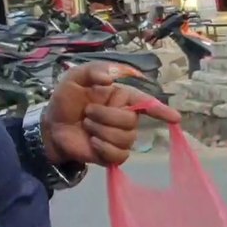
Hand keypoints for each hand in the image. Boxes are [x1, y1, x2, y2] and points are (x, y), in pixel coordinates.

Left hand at [42, 62, 180, 167]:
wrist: (51, 126)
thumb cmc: (67, 100)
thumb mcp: (75, 77)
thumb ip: (93, 71)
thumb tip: (110, 79)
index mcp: (123, 98)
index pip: (148, 103)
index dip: (162, 110)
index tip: (176, 118)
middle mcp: (126, 117)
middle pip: (131, 121)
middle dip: (105, 116)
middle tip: (87, 113)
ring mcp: (120, 137)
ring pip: (126, 138)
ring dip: (101, 131)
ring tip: (86, 126)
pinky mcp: (112, 155)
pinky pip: (120, 155)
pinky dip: (104, 149)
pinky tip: (92, 143)